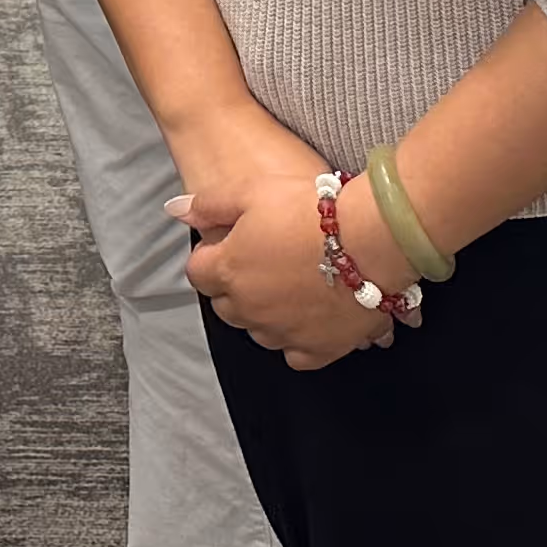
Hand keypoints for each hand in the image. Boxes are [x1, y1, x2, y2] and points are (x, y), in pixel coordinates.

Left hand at [167, 107, 384, 367]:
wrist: (370, 238)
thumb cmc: (308, 208)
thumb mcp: (251, 191)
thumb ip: (209, 204)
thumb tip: (176, 212)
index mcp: (229, 271)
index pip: (198, 273)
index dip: (211, 257)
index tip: (231, 243)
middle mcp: (250, 309)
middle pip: (226, 305)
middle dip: (234, 286)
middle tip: (262, 261)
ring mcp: (283, 333)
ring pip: (258, 331)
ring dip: (263, 312)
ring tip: (288, 285)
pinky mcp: (318, 349)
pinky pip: (295, 355)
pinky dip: (296, 340)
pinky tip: (308, 318)